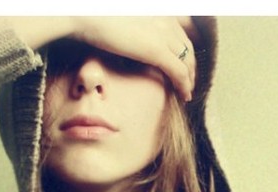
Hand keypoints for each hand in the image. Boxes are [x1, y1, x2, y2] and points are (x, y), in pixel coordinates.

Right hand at [71, 17, 196, 100]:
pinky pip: (179, 72)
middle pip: (188, 47)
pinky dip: (184, 85)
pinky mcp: (156, 50)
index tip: (185, 63)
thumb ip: (134, 28)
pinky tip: (185, 96)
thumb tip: (131, 39)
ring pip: (187, 61)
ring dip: (190, 78)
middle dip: (191, 66)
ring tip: (187, 92)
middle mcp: (165, 20)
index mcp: (159, 11)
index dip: (186, 50)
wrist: (86, 15)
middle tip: (189, 81)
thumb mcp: (122, 21)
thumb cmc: (95, 17)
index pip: (181, 32)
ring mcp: (162, 34)